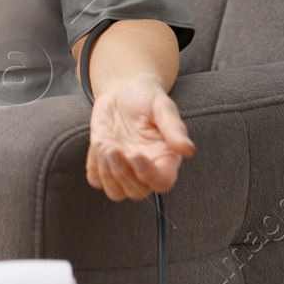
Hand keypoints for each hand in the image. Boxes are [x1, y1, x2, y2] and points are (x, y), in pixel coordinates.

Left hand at [84, 76, 195, 200]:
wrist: (123, 91)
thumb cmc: (147, 98)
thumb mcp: (162, 106)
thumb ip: (174, 128)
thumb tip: (189, 150)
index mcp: (165, 158)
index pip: (162, 182)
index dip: (148, 175)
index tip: (135, 155)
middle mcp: (145, 169)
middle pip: (136, 192)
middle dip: (122, 174)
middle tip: (112, 148)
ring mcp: (124, 169)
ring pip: (115, 192)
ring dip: (106, 174)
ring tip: (104, 146)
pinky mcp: (104, 164)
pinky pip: (96, 180)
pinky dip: (94, 167)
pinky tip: (98, 145)